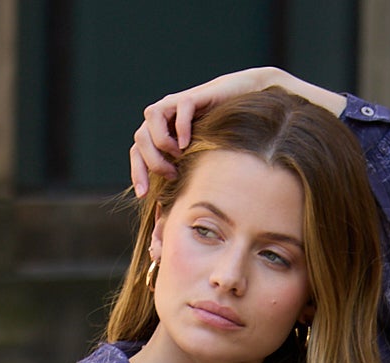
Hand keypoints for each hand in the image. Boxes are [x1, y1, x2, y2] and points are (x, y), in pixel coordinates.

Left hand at [130, 68, 344, 195]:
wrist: (252, 109)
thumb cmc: (230, 147)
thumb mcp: (206, 175)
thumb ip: (189, 198)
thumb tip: (168, 238)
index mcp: (165, 139)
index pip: (138, 153)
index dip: (137, 173)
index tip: (146, 195)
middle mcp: (169, 121)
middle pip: (139, 137)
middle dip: (149, 161)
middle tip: (169, 176)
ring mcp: (180, 106)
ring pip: (150, 117)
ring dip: (160, 142)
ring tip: (179, 157)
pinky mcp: (195, 97)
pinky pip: (178, 106)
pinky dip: (180, 126)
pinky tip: (187, 144)